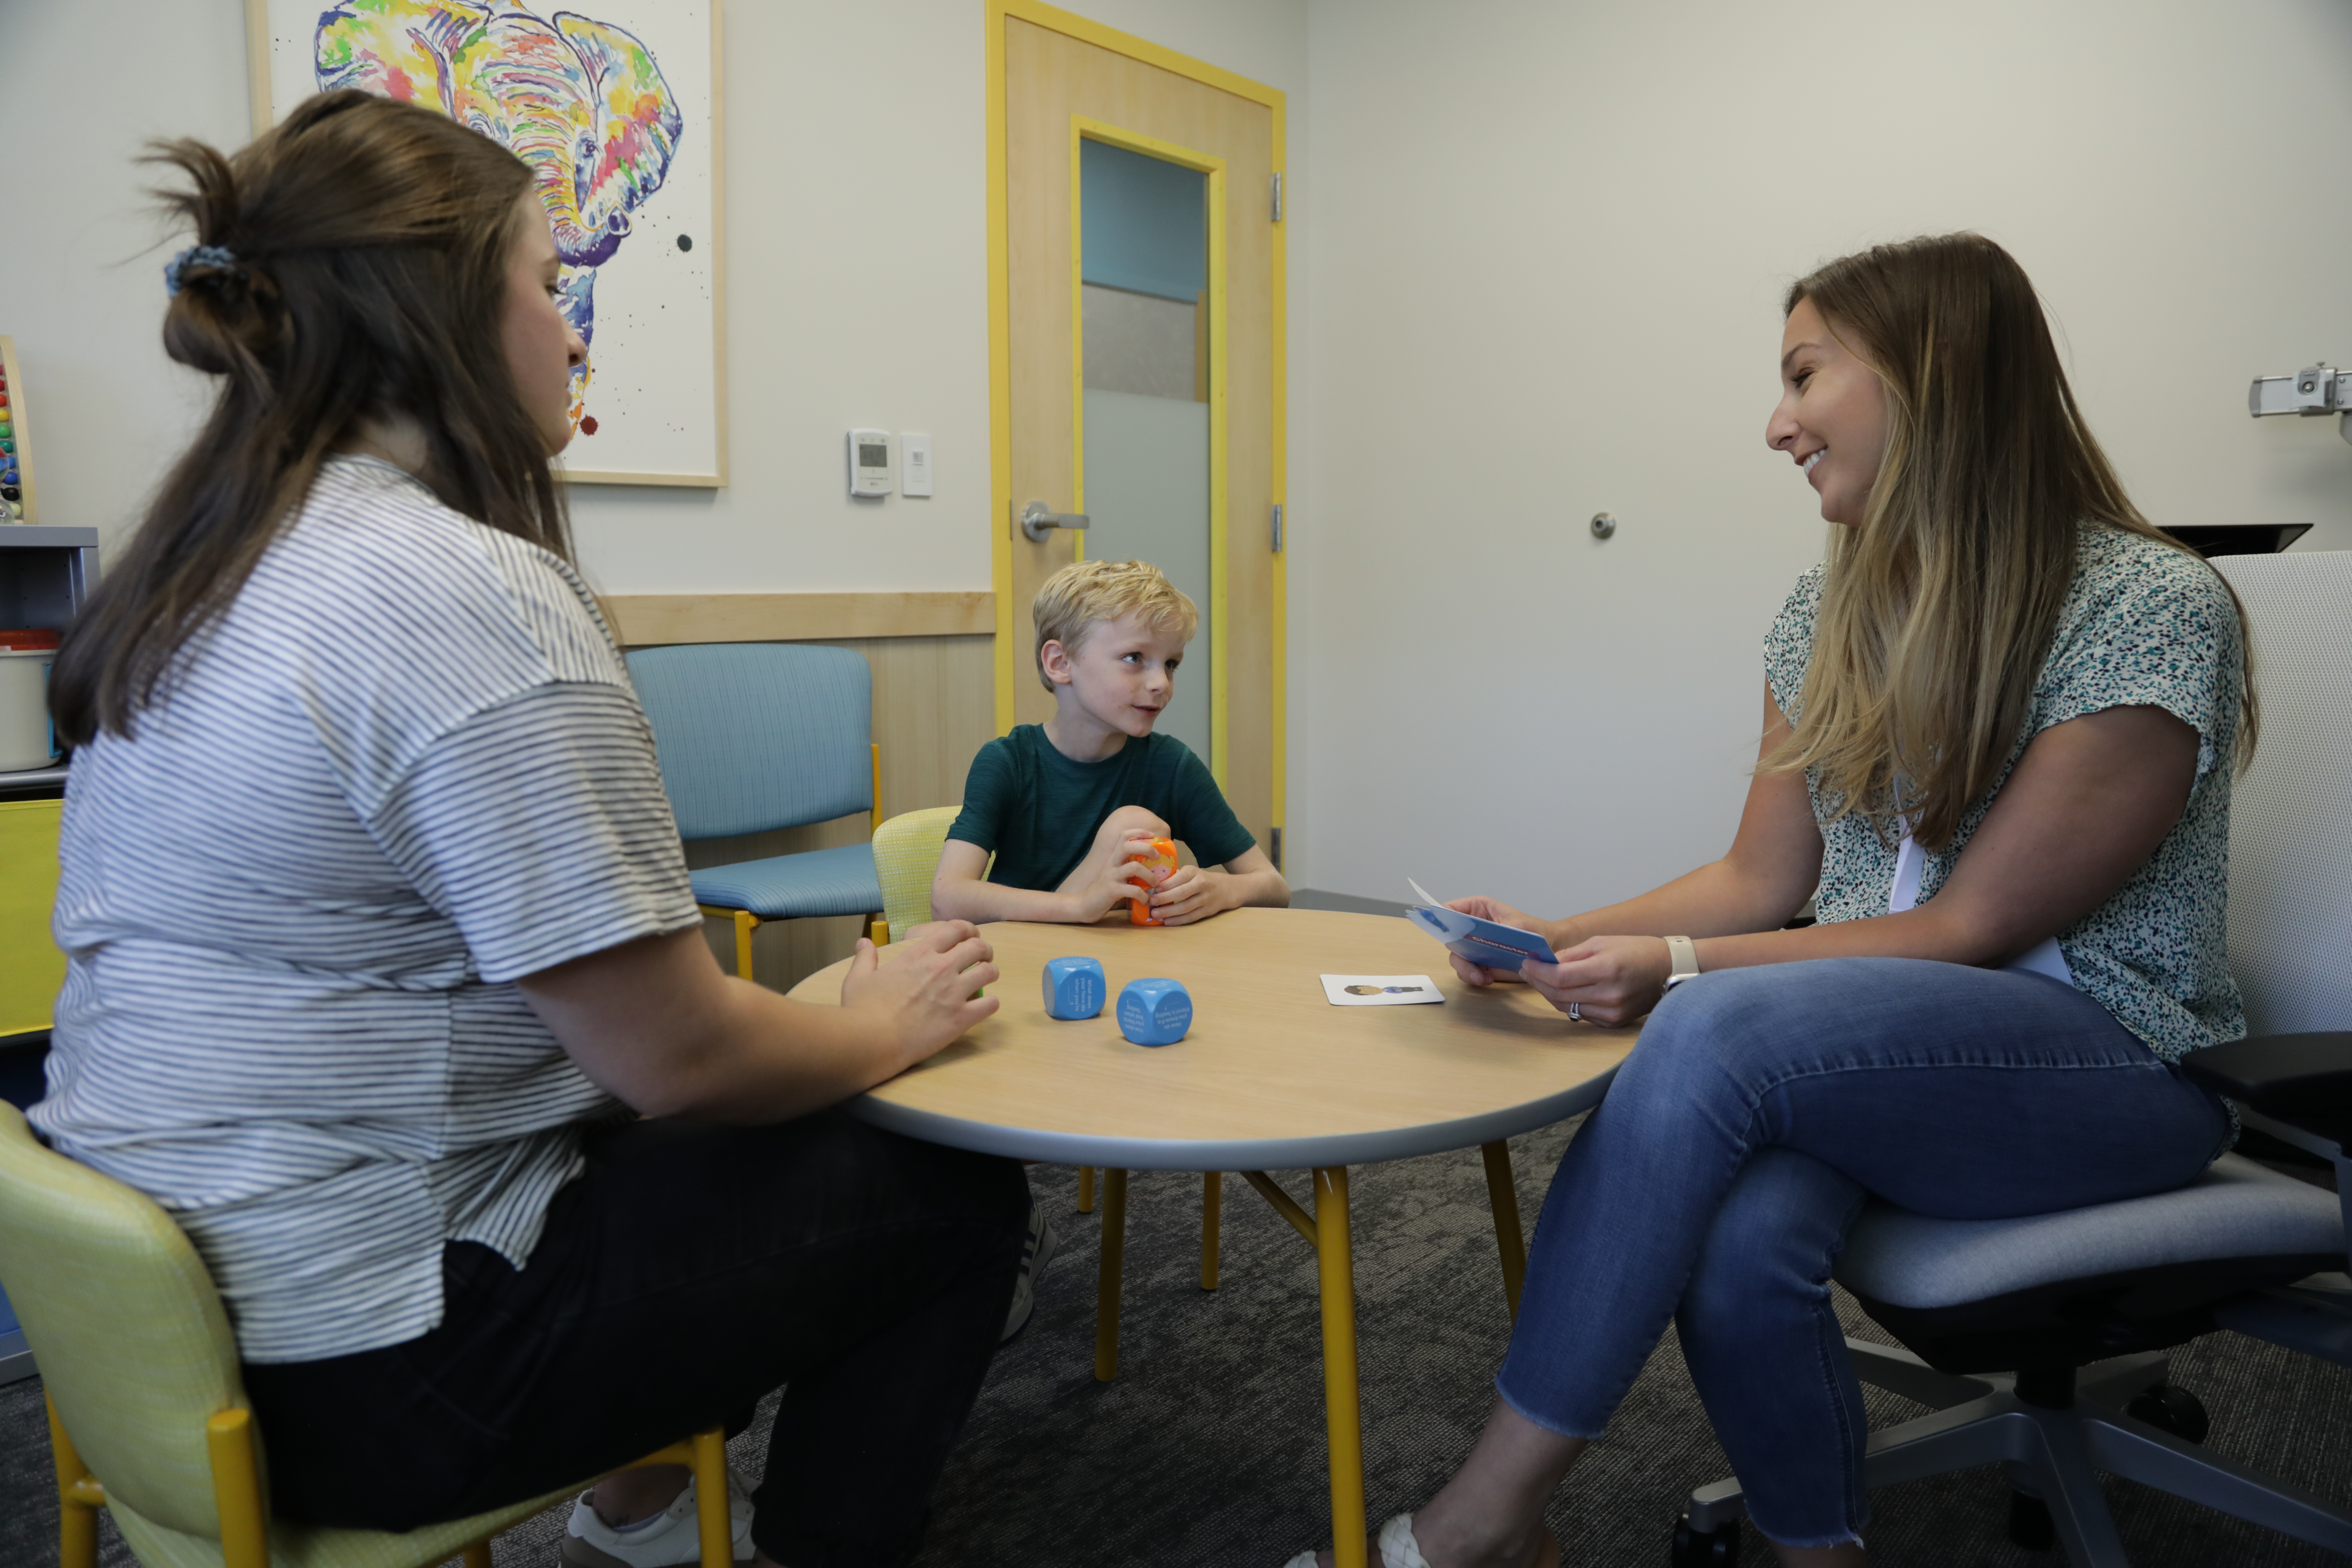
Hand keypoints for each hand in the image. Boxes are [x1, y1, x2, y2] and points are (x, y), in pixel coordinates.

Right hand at [839, 919, 999, 1062]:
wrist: (871, 1041)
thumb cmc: (862, 1010)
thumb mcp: (858, 978)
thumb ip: (865, 958)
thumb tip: (863, 943)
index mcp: (918, 954)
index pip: (955, 929)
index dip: (967, 930)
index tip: (969, 936)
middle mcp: (940, 968)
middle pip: (978, 947)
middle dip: (984, 951)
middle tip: (983, 959)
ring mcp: (953, 992)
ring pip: (989, 972)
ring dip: (990, 973)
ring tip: (986, 980)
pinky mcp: (961, 1018)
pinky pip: (990, 1004)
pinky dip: (990, 1003)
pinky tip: (983, 1007)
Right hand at [1064, 831, 1166, 921]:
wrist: (1085, 905)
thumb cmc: (1104, 890)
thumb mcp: (1114, 874)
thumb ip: (1127, 867)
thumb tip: (1152, 867)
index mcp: (1114, 858)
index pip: (1124, 835)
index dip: (1139, 832)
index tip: (1152, 836)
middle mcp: (1112, 864)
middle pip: (1128, 846)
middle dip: (1146, 848)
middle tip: (1157, 857)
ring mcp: (1111, 877)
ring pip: (1134, 867)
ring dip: (1149, 875)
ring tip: (1156, 884)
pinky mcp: (1111, 891)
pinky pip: (1132, 890)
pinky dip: (1143, 895)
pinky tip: (1145, 900)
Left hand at [1146, 863, 1233, 925]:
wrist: (1226, 889)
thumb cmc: (1200, 879)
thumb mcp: (1190, 872)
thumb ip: (1174, 876)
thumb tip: (1152, 882)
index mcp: (1194, 872)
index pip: (1179, 878)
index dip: (1166, 884)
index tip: (1153, 889)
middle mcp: (1202, 884)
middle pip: (1182, 893)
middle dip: (1165, 898)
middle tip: (1151, 902)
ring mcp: (1206, 899)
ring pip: (1186, 907)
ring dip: (1169, 912)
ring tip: (1155, 914)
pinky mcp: (1207, 911)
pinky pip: (1191, 917)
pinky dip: (1178, 921)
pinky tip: (1167, 922)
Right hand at [1444, 895, 1543, 986]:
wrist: (1547, 952)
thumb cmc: (1534, 931)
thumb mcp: (1519, 925)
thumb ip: (1499, 929)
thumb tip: (1483, 934)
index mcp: (1477, 909)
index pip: (1451, 909)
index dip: (1441, 918)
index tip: (1442, 930)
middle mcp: (1470, 928)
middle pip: (1449, 937)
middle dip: (1457, 951)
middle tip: (1468, 962)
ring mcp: (1473, 947)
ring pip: (1456, 957)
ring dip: (1466, 968)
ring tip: (1481, 976)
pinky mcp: (1479, 963)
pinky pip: (1466, 971)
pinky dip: (1473, 977)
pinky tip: (1487, 979)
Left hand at [1518, 934, 1670, 1025]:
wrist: (1668, 970)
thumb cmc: (1636, 950)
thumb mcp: (1602, 942)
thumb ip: (1572, 954)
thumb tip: (1546, 962)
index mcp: (1607, 969)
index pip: (1561, 977)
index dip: (1539, 972)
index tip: (1526, 963)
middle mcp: (1610, 995)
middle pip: (1560, 994)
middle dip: (1539, 982)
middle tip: (1528, 971)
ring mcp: (1612, 1012)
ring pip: (1568, 1007)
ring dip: (1550, 994)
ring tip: (1540, 980)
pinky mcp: (1614, 1022)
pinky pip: (1582, 1015)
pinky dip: (1569, 1003)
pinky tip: (1563, 991)